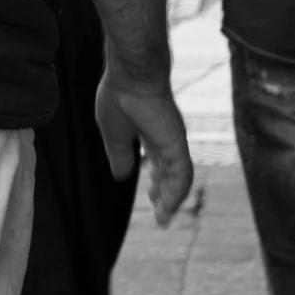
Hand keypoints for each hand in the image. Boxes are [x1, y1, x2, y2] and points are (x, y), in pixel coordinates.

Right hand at [96, 72, 193, 226]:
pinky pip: (182, 174)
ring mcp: (173, 142)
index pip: (157, 163)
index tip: (152, 199)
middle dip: (166, 195)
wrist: (130, 76)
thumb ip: (119, 156)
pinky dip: (176, 193)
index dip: (156, 182)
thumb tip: (122, 177)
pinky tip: (167, 207)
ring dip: (172, 199)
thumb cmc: (118, 96)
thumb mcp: (113, 134)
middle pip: (170, 173)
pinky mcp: (177, 144)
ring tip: (163, 218)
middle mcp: (165, 139)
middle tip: (162, 216)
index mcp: (148, 134)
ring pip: (178, 178)